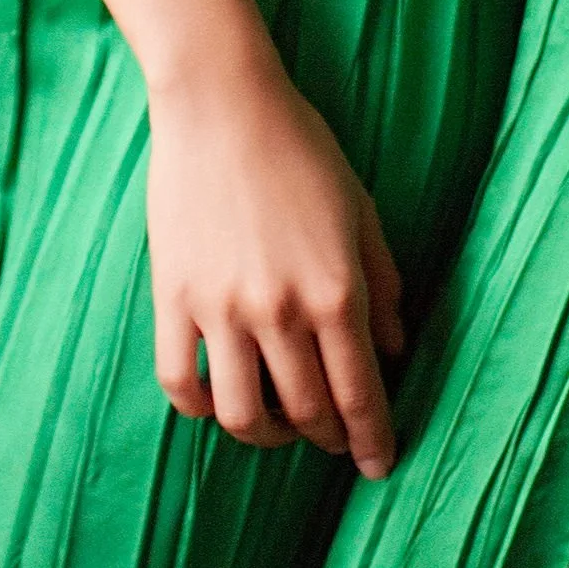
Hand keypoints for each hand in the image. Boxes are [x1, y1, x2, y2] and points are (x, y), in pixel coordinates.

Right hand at [146, 50, 407, 478]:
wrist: (222, 103)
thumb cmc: (301, 148)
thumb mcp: (361, 211)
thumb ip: (383, 283)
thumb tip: (395, 348)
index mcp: (336, 290)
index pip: (360, 394)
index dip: (373, 439)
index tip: (378, 464)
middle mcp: (281, 311)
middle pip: (307, 412)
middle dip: (328, 439)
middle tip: (335, 440)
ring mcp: (222, 310)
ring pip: (243, 415)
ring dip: (267, 435)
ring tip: (279, 424)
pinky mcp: (173, 300)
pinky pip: (181, 383)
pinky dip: (200, 407)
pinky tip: (218, 400)